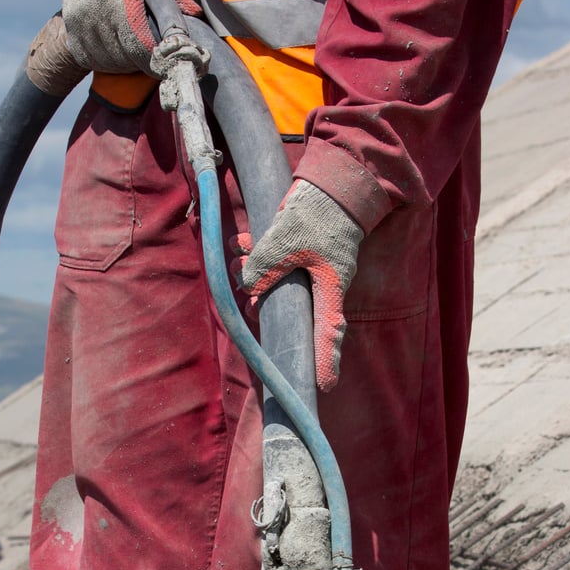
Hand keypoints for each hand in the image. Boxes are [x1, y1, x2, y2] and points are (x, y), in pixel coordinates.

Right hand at [62, 0, 199, 74]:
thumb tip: (194, 22)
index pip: (139, 49)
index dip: (155, 58)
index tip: (164, 56)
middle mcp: (95, 13)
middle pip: (124, 59)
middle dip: (142, 60)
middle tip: (152, 49)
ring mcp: (80, 22)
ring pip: (107, 62)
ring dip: (124, 62)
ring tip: (135, 47)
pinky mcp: (71, 28)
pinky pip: (90, 59)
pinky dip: (106, 60)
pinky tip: (117, 49)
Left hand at [238, 180, 363, 391]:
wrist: (332, 183)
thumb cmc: (319, 214)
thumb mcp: (288, 239)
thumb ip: (266, 263)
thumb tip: (248, 284)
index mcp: (330, 287)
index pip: (328, 330)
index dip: (326, 358)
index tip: (324, 386)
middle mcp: (322, 285)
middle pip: (294, 309)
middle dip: (266, 305)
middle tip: (249, 306)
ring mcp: (311, 270)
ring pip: (279, 283)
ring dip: (255, 274)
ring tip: (237, 260)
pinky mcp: (300, 253)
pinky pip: (276, 262)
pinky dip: (257, 254)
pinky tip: (239, 243)